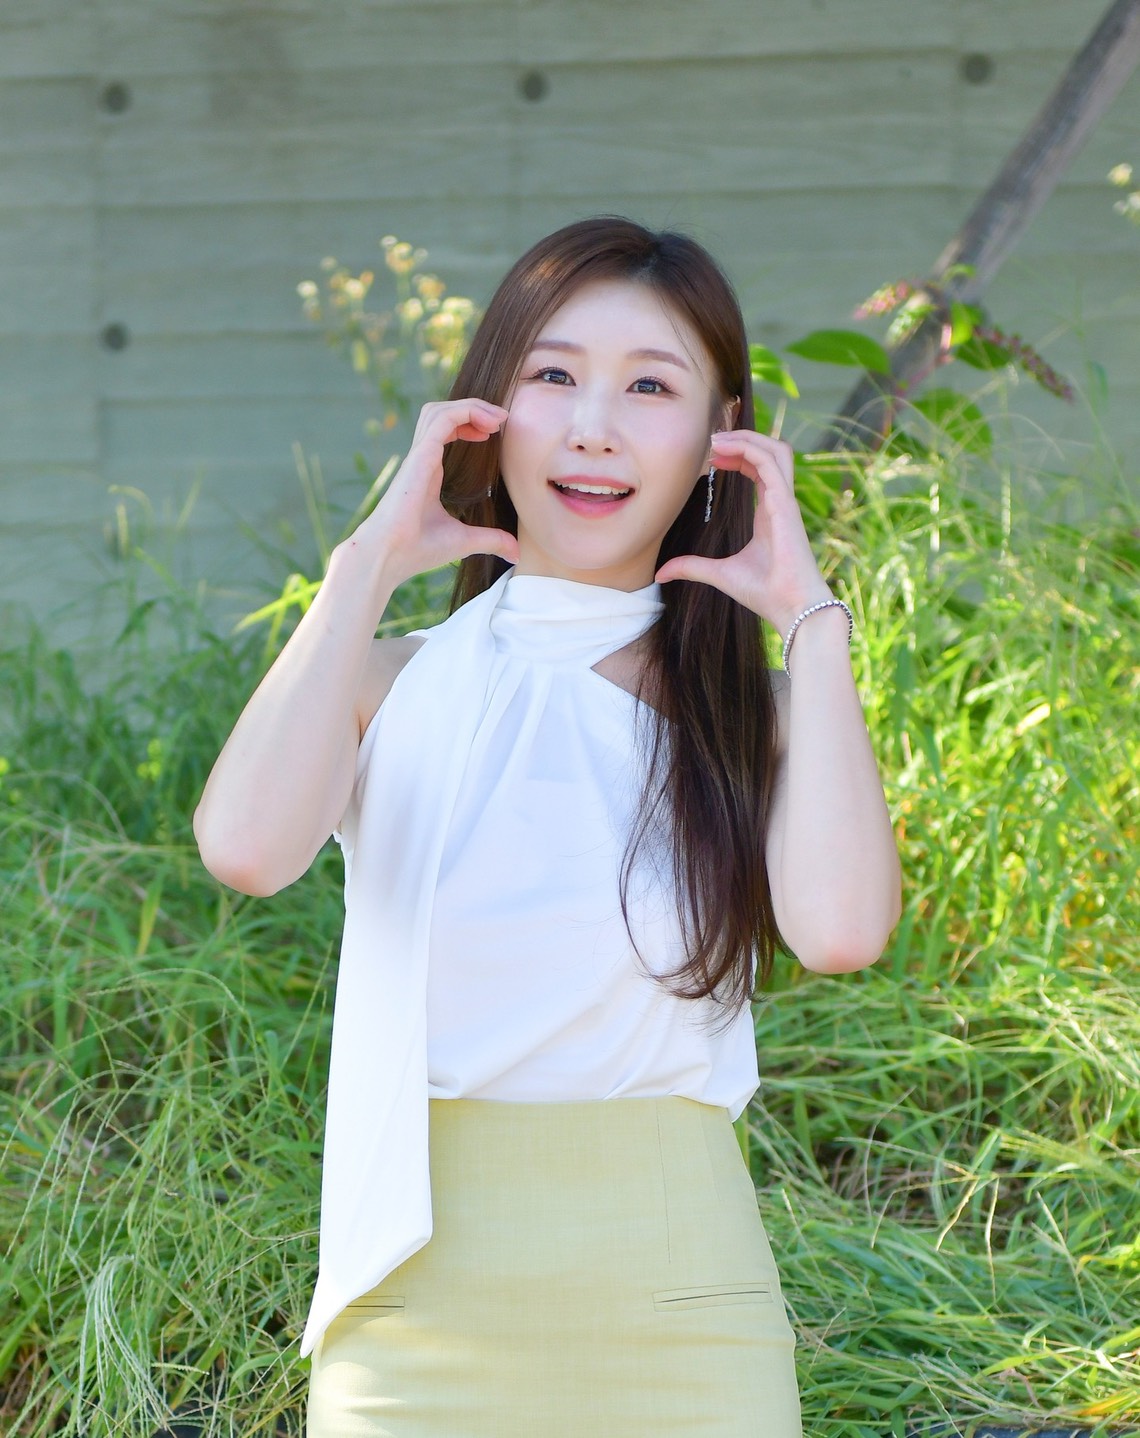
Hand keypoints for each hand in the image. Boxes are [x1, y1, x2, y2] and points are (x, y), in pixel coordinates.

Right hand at [345, 398, 519, 586]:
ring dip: (470, 406)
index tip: (494, 432)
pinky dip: (465, 413)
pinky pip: (442, 420)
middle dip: (473, 408)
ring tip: (497, 418)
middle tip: (502, 419)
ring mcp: (419, 456)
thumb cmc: (417, 549)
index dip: (470, 423)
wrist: (389, 556)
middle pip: (442, 413)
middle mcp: (422, 458)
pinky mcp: (420, 457)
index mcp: (429, 470)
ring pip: (439, 410)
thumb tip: (516, 552)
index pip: (445, 430)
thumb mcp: (464, 541)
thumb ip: (491, 540)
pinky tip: (487, 426)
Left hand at [654, 431, 830, 634]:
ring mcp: (785, 500)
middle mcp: (779, 501)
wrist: (791, 608)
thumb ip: (692, 567)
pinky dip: (749, 449)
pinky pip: (770, 463)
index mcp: (770, 511)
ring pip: (776, 450)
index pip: (760, 468)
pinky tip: (723, 450)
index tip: (711, 458)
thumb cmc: (765, 592)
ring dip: (747, 437)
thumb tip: (661, 574)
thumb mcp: (720, 574)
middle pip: (771, 451)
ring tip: (718, 439)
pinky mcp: (785, 504)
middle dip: (744, 438)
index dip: (738, 455)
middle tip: (712, 440)